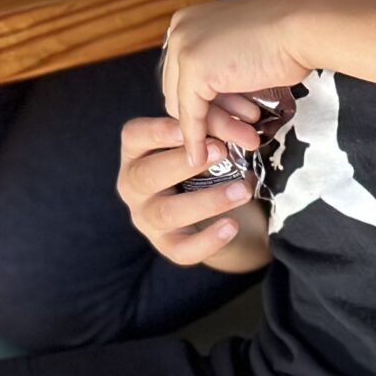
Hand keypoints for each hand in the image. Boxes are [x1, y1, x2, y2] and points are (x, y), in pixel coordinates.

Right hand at [117, 115, 266, 269]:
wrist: (212, 212)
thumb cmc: (201, 167)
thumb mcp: (196, 145)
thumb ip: (206, 134)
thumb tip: (235, 128)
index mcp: (135, 153)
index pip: (134, 136)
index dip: (159, 131)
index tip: (189, 126)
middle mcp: (133, 186)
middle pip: (148, 175)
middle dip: (184, 163)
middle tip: (222, 150)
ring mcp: (146, 218)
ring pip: (168, 212)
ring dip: (207, 200)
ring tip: (242, 190)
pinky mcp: (166, 245)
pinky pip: (183, 249)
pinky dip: (208, 240)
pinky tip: (232, 226)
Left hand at [160, 0, 315, 171]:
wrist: (303, 29)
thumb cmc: (285, 38)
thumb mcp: (241, 54)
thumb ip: (220, 71)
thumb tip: (215, 103)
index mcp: (188, 22)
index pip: (183, 74)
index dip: (206, 101)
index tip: (230, 118)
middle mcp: (179, 31)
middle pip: (182, 90)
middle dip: (213, 117)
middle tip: (243, 133)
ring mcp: (184, 48)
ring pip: (186, 104)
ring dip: (217, 128)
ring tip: (248, 139)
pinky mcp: (194, 69)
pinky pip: (190, 113)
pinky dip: (195, 137)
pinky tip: (201, 155)